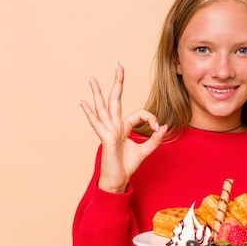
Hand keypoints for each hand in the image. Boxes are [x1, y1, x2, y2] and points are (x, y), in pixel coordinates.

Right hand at [79, 63, 167, 192]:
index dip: (151, 118)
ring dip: (97, 92)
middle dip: (118, 82)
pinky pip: (97, 123)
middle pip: (115, 100)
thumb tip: (163, 126)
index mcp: (124, 127)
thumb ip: (154, 139)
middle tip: (118, 65)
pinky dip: (90, 113)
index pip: (139, 113)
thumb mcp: (145, 150)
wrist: (118, 180)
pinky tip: (83, 102)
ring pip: (103, 107)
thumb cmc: (127, 166)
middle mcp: (114, 126)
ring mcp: (108, 131)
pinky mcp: (106, 138)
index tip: (157, 127)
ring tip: (91, 78)